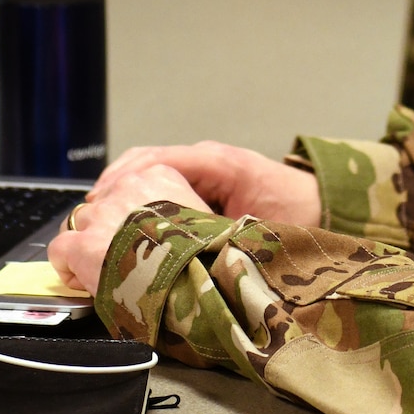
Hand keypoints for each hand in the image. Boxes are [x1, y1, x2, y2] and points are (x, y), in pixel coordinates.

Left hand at [47, 164, 208, 295]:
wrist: (194, 278)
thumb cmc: (205, 255)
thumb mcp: (207, 219)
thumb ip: (188, 213)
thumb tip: (185, 229)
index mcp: (159, 176)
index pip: (128, 187)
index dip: (128, 216)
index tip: (136, 236)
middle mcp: (126, 188)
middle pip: (102, 204)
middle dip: (106, 230)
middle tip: (120, 255)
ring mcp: (101, 215)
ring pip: (77, 223)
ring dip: (86, 245)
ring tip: (101, 269)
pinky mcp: (82, 244)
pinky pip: (59, 249)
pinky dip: (66, 267)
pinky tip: (82, 280)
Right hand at [92, 141, 321, 224]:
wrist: (323, 205)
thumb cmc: (298, 211)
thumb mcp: (262, 227)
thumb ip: (226, 236)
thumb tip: (187, 253)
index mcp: (219, 163)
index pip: (160, 160)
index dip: (127, 179)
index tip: (104, 200)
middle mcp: (205, 161)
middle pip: (145, 161)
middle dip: (115, 186)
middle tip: (90, 215)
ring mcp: (201, 170)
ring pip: (147, 170)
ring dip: (121, 190)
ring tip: (97, 218)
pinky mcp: (201, 184)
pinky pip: (160, 181)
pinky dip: (136, 195)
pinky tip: (123, 219)